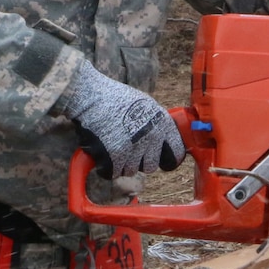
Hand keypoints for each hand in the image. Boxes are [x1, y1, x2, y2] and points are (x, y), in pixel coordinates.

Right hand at [60, 61, 185, 178]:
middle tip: (128, 153)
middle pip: (151, 166)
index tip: (162, 161)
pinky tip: (101, 155)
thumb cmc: (116, 98)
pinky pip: (112, 173)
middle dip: (139, 163)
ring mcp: (135, 146)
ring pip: (130, 171)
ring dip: (120, 164)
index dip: (168, 159)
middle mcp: (152, 136)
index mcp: (162, 123)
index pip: (176, 151)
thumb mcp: (146, 105)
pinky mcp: (115, 154)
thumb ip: (155, 124)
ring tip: (111, 147)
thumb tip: (162, 141)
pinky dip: (105, 168)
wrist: (92, 95)